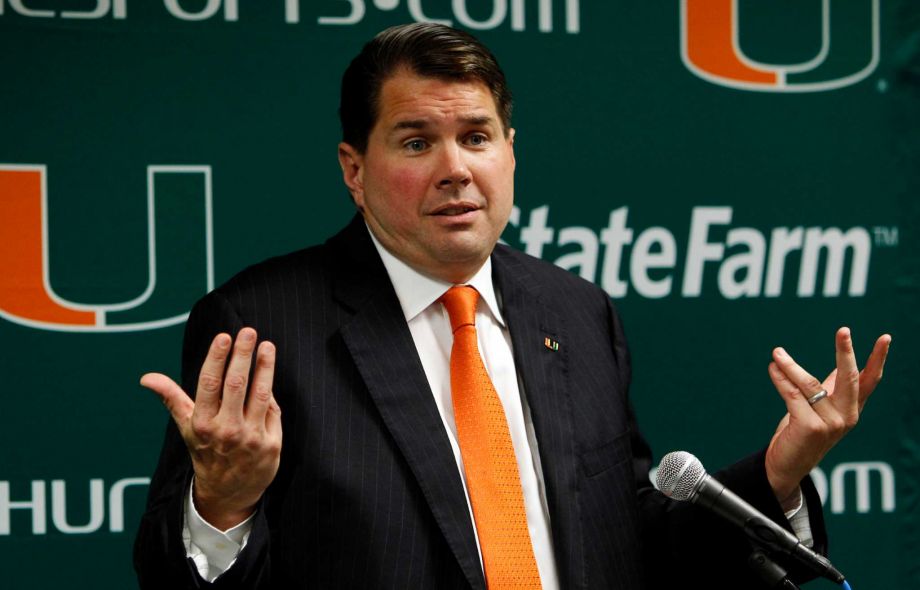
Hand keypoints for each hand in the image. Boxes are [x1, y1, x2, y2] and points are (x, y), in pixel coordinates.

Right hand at [141, 327, 281, 529]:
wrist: (228, 493)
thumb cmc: (206, 451)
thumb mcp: (187, 427)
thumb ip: (171, 398)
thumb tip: (146, 377)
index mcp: (203, 423)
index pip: (209, 384)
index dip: (217, 359)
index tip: (223, 336)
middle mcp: (226, 430)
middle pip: (237, 384)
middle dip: (243, 355)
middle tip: (248, 331)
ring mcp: (250, 437)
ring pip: (260, 394)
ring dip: (264, 367)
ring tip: (266, 345)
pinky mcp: (271, 444)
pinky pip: (273, 411)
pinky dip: (270, 393)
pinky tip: (268, 373)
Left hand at [764, 327, 889, 502]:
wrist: (786, 465)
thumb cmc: (801, 431)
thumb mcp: (821, 408)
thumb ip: (831, 389)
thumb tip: (842, 364)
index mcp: (852, 409)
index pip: (869, 381)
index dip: (878, 359)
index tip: (885, 338)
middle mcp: (846, 417)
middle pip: (849, 378)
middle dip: (846, 352)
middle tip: (844, 330)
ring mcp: (830, 424)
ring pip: (810, 384)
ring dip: (790, 365)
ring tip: (777, 352)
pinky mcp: (810, 427)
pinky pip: (792, 395)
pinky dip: (780, 378)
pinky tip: (772, 367)